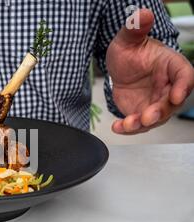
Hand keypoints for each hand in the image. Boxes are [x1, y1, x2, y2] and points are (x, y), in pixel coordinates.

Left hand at [106, 9, 193, 134]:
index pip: (184, 77)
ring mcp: (155, 102)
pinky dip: (128, 128)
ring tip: (126, 124)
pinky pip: (137, 124)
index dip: (182, 87)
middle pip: (171, 104)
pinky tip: (116, 127)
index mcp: (172, 66)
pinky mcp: (141, 112)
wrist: (119, 67)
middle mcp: (167, 87)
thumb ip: (135, 29)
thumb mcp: (128, 39)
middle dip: (159, 112)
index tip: (176, 95)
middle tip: (146, 117)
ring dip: (142, 124)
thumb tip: (141, 14)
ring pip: (154, 118)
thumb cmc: (130, 51)